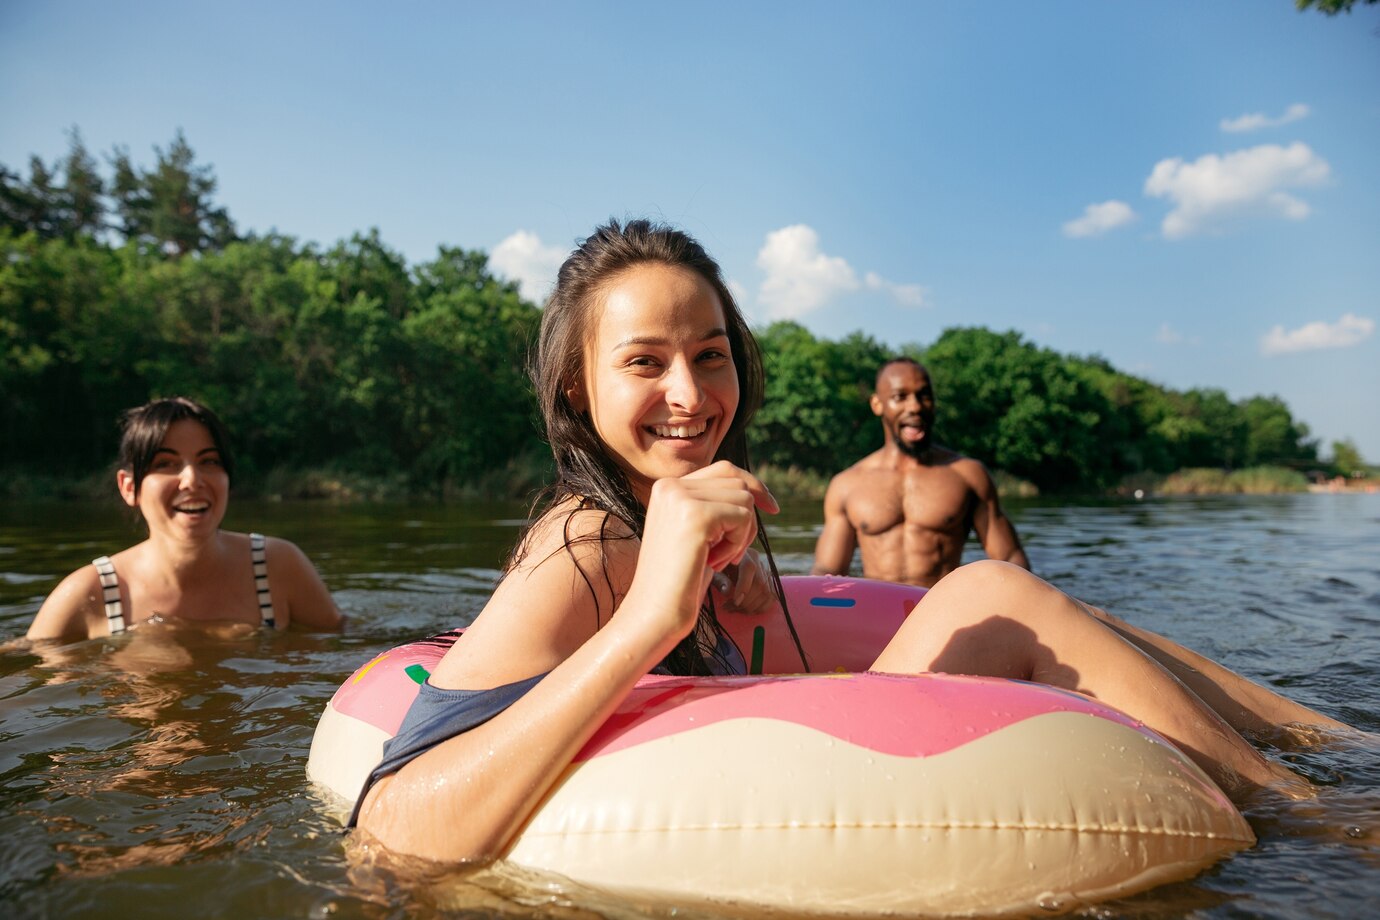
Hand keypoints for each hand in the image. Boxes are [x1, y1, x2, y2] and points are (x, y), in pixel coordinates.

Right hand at [628, 461, 778, 637]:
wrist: (654, 612)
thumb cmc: (679, 580)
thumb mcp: (696, 533)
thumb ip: (714, 506)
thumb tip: (754, 490)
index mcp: (667, 487)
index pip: (724, 470)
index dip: (753, 486)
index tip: (772, 508)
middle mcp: (670, 485)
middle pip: (738, 484)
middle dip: (745, 521)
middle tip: (728, 555)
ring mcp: (681, 498)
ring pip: (744, 500)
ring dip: (741, 535)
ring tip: (716, 560)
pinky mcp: (696, 515)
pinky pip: (742, 517)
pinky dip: (737, 544)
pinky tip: (715, 563)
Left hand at [714, 548, 774, 614]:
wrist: (727, 564)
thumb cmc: (718, 567)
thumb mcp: (714, 571)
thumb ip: (720, 580)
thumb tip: (727, 592)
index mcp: (745, 554)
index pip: (750, 568)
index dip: (744, 586)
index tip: (735, 601)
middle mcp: (759, 562)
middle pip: (760, 583)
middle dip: (746, 602)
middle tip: (728, 608)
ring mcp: (766, 573)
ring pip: (767, 593)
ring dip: (751, 607)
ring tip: (735, 610)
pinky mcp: (769, 583)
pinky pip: (771, 598)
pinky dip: (760, 608)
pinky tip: (746, 610)